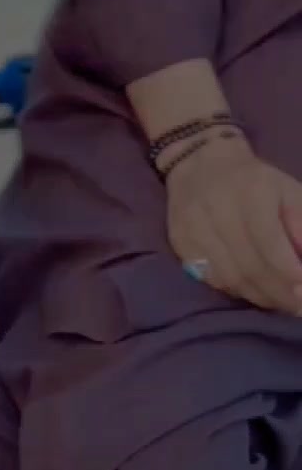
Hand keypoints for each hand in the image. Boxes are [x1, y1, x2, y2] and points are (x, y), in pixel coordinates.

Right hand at [166, 130, 301, 314]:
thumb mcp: (289, 192)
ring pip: (230, 278)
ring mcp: (193, 226)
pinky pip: (211, 279)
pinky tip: (251, 288)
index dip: (288, 273)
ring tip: (278, 301)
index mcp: (251, 189)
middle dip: (278, 293)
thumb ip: (301, 226)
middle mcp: (217, 207)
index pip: (268, 241)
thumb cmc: (255, 182)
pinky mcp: (180, 242)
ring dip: (259, 296)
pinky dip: (236, 290)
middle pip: (249, 265)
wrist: (200, 163)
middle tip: (298, 307)